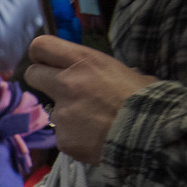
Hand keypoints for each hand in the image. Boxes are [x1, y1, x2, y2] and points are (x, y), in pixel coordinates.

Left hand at [19, 35, 157, 165]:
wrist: (153, 136)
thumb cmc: (149, 100)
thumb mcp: (132, 75)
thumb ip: (108, 74)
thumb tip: (107, 79)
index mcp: (84, 62)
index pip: (42, 46)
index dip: (42, 54)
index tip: (48, 61)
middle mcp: (66, 84)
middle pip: (32, 74)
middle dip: (43, 80)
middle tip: (62, 90)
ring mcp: (61, 113)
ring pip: (54, 110)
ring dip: (69, 115)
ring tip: (96, 123)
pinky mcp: (62, 138)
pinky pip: (64, 136)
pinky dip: (77, 138)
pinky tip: (97, 140)